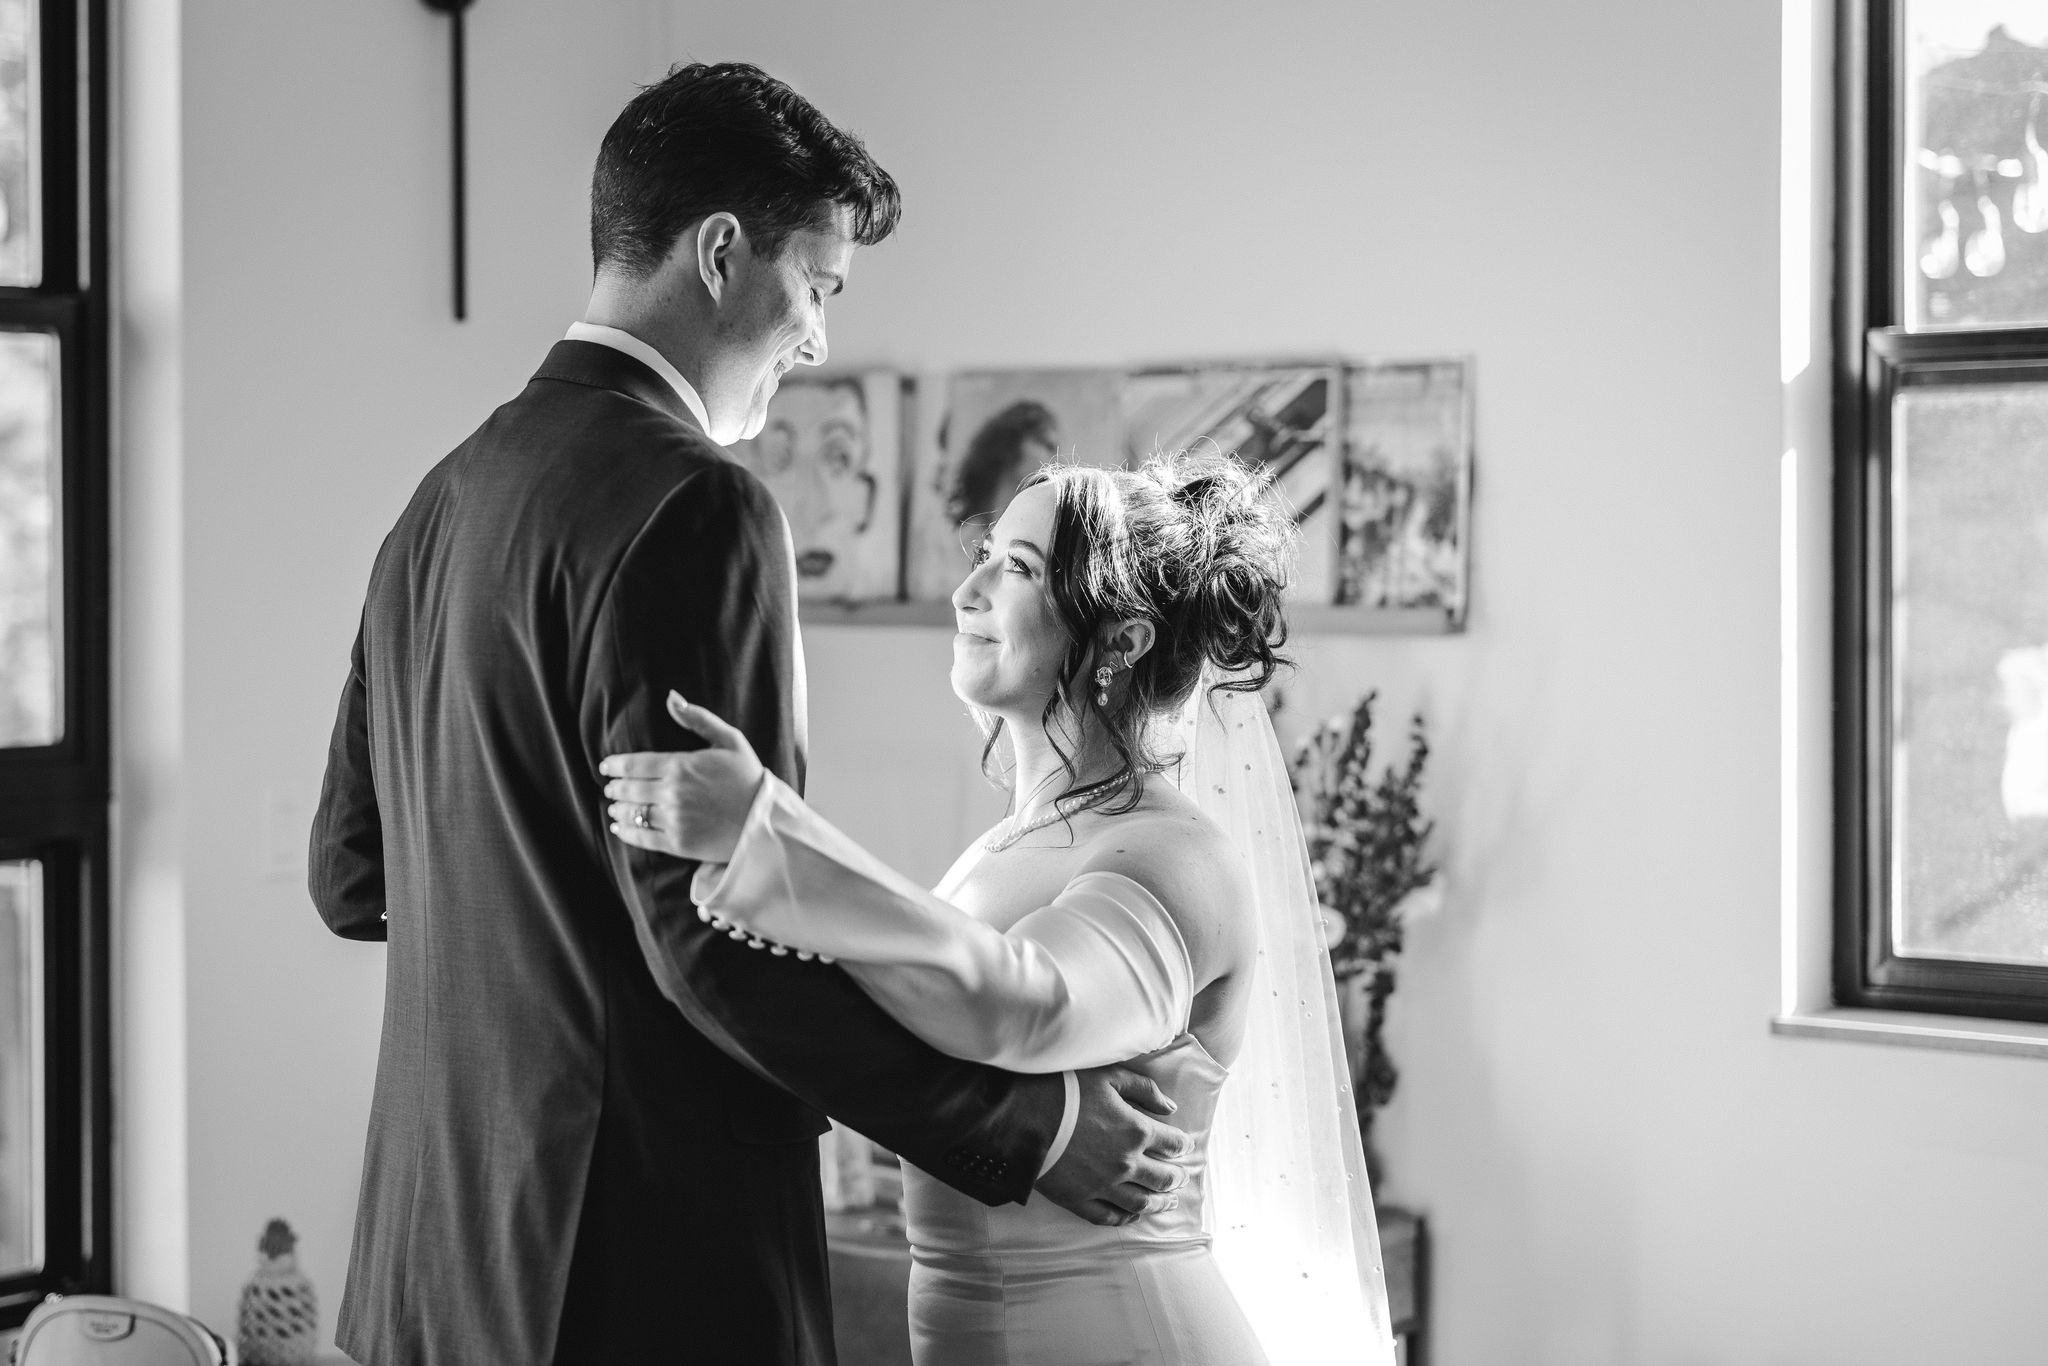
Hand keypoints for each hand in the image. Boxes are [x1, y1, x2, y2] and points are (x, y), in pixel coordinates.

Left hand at [602, 692, 763, 862]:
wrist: (765, 820)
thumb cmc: (749, 777)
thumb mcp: (730, 740)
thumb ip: (698, 718)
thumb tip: (672, 697)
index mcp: (681, 766)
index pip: (635, 764)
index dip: (615, 765)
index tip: (606, 766)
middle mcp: (672, 793)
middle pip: (629, 789)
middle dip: (615, 787)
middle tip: (610, 786)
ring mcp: (674, 820)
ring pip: (633, 813)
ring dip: (619, 809)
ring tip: (615, 807)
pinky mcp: (679, 843)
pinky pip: (643, 837)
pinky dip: (627, 832)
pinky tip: (620, 828)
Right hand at [1034, 1065, 1192, 1226]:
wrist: (1022, 1117)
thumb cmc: (1065, 1090)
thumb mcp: (1109, 1077)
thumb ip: (1144, 1090)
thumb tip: (1170, 1108)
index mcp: (1137, 1131)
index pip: (1173, 1143)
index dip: (1183, 1144)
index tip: (1185, 1146)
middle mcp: (1126, 1163)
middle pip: (1163, 1178)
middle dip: (1176, 1178)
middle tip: (1181, 1177)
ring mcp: (1104, 1186)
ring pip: (1141, 1203)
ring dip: (1159, 1203)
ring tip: (1168, 1202)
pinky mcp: (1080, 1200)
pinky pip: (1109, 1217)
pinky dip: (1125, 1218)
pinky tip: (1132, 1216)